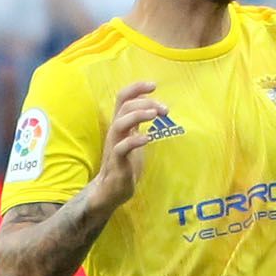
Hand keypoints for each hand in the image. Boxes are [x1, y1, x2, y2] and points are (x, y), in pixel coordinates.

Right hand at [82, 80, 167, 211]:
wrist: (110, 190)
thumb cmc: (125, 163)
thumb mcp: (134, 138)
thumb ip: (139, 123)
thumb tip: (153, 106)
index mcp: (120, 125)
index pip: (123, 98)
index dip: (136, 88)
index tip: (153, 85)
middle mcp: (115, 132)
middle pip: (124, 107)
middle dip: (145, 102)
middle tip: (164, 109)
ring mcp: (114, 146)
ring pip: (120, 123)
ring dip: (138, 115)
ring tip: (154, 114)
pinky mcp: (117, 162)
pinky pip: (122, 148)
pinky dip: (134, 141)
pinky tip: (147, 139)